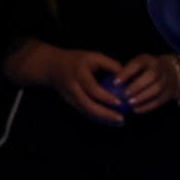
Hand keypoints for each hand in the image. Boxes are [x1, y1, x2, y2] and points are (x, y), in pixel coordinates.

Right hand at [9, 41, 127, 127]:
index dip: (106, 97)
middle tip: (122, 119)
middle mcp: (73, 88)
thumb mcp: (94, 56)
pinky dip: (97, 119)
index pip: (92, 89)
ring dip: (102, 120)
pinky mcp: (70, 104)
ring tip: (119, 123)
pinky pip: (84, 113)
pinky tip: (109, 121)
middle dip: (105, 114)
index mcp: (79, 74)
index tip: (120, 103)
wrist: (52, 67)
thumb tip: (128, 77)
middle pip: (88, 105)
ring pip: (86, 113)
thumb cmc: (77, 60)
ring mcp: (70, 98)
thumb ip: (111, 65)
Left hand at [117, 54, 179, 113]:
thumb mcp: (137, 67)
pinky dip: (147, 106)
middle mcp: (159, 68)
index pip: (137, 64)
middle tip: (124, 95)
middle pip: (151, 76)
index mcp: (147, 60)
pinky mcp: (170, 92)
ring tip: (130, 104)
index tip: (115, 83)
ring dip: (142, 97)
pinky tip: (136, 110)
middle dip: (137, 86)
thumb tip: (111, 86)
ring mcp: (167, 80)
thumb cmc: (144, 71)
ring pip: (157, 89)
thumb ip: (126, 74)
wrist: (170, 72)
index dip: (126, 73)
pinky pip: (159, 100)